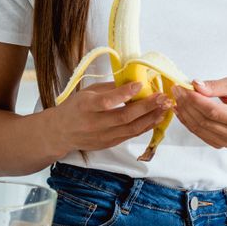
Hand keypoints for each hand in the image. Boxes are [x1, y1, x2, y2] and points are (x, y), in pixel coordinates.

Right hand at [50, 81, 171, 152]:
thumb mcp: (87, 92)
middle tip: (162, 97)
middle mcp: (94, 123)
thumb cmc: (75, 108)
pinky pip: (131, 135)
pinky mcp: (109, 144)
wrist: (61, 133)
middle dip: (147, 106)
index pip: (107, 102)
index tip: (140, 84)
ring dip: (151, 118)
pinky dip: (145, 126)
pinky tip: (156, 118)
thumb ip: (109, 88)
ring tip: (165, 107)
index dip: (124, 93)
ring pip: (131, 128)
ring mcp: (103, 136)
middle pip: (124, 117)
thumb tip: (133, 81)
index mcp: (85, 106)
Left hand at [173, 78, 226, 148]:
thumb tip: (195, 85)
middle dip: (187, 104)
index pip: (213, 111)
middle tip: (177, 89)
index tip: (183, 87)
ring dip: (184, 113)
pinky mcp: (221, 144)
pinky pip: (200, 134)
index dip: (195, 100)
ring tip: (177, 97)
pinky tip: (181, 109)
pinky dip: (188, 121)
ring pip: (199, 129)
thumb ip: (216, 86)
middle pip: (204, 121)